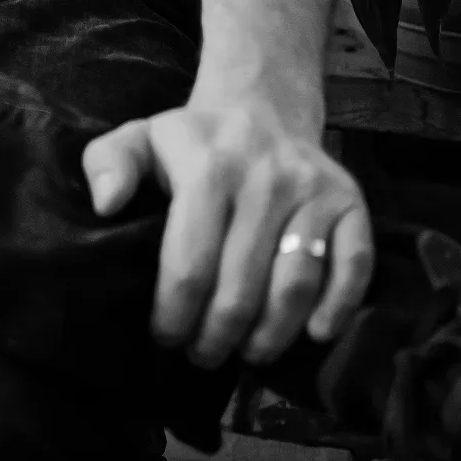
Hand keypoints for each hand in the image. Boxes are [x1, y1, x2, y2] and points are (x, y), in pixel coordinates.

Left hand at [83, 86, 372, 366]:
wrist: (262, 105)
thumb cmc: (193, 141)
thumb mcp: (139, 138)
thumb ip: (108, 164)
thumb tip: (105, 205)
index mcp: (208, 167)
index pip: (190, 262)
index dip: (175, 313)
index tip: (165, 336)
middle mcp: (266, 177)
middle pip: (242, 285)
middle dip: (218, 336)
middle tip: (203, 355)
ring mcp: (313, 189)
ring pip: (296, 283)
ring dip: (271, 335)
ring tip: (247, 354)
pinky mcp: (350, 200)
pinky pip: (354, 263)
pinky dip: (339, 307)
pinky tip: (314, 335)